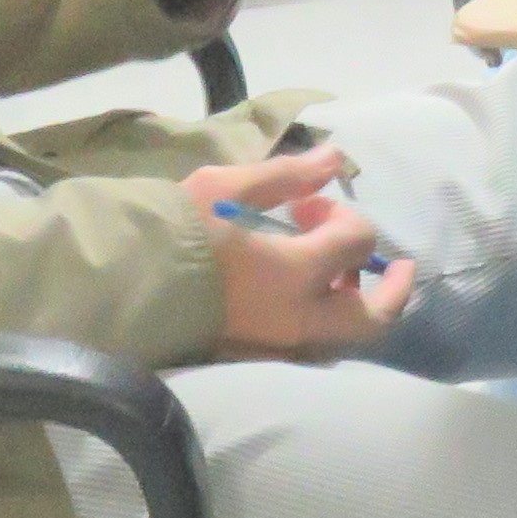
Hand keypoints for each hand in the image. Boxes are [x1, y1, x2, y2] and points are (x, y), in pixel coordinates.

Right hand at [190, 148, 415, 357]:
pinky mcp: (259, 361)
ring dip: (358, 305)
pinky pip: (315, 348)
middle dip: (393, 290)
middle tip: (395, 266)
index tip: (312, 206)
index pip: (357, 241)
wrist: (121, 288)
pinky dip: (328, 323)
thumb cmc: (173, 233)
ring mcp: (280, 348)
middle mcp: (299, 320)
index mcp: (296, 274)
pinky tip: (310, 296)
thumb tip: (336, 156)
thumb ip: (288, 175)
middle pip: (374, 318)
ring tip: (340, 274)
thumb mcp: (226, 188)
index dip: (345, 216)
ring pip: (347, 339)